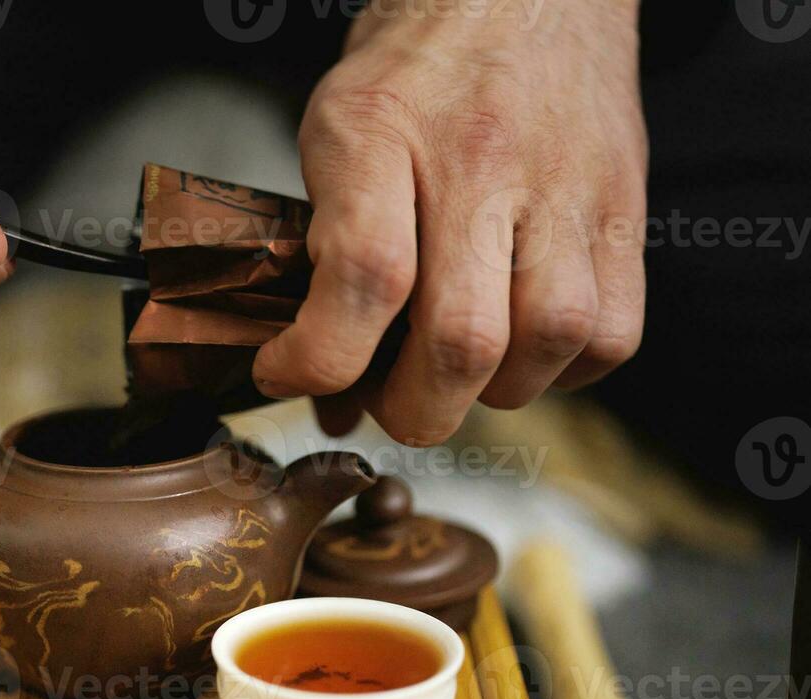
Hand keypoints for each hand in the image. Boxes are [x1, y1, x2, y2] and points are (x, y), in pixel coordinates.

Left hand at [255, 0, 647, 443]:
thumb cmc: (415, 75)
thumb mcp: (333, 136)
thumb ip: (321, 257)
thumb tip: (328, 394)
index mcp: (382, 135)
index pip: (362, 276)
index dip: (318, 357)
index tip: (288, 372)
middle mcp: (481, 162)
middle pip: (462, 338)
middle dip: (412, 407)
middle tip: (386, 399)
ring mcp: (565, 186)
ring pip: (546, 344)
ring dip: (490, 390)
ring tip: (457, 366)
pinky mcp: (625, 207)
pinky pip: (610, 334)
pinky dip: (563, 368)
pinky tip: (523, 345)